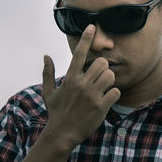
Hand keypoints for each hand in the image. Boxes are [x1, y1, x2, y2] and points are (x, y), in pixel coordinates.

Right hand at [41, 25, 120, 148]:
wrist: (62, 134)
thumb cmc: (56, 112)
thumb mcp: (48, 92)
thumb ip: (48, 72)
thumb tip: (46, 56)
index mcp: (69, 79)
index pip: (79, 54)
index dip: (86, 39)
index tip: (91, 27)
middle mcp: (81, 85)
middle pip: (102, 63)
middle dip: (103, 67)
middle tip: (99, 76)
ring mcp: (92, 95)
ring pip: (111, 75)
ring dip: (109, 80)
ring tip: (102, 88)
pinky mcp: (101, 106)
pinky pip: (116, 91)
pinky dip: (114, 94)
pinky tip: (106, 99)